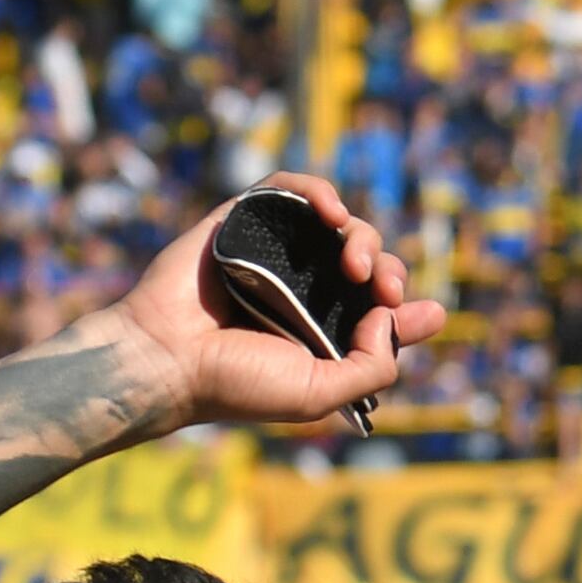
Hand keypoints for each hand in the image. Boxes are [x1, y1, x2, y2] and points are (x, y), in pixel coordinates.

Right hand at [100, 173, 447, 434]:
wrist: (168, 358)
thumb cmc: (236, 383)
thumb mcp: (320, 393)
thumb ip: (374, 365)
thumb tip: (402, 318)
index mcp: (321, 334)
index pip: (378, 308)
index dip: (405, 305)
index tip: (413, 309)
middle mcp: (302, 292)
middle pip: (368, 262)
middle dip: (387, 269)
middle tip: (381, 288)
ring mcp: (276, 254)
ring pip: (338, 225)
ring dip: (360, 235)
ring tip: (354, 263)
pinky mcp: (247, 220)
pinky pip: (290, 190)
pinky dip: (318, 191)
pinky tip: (331, 213)